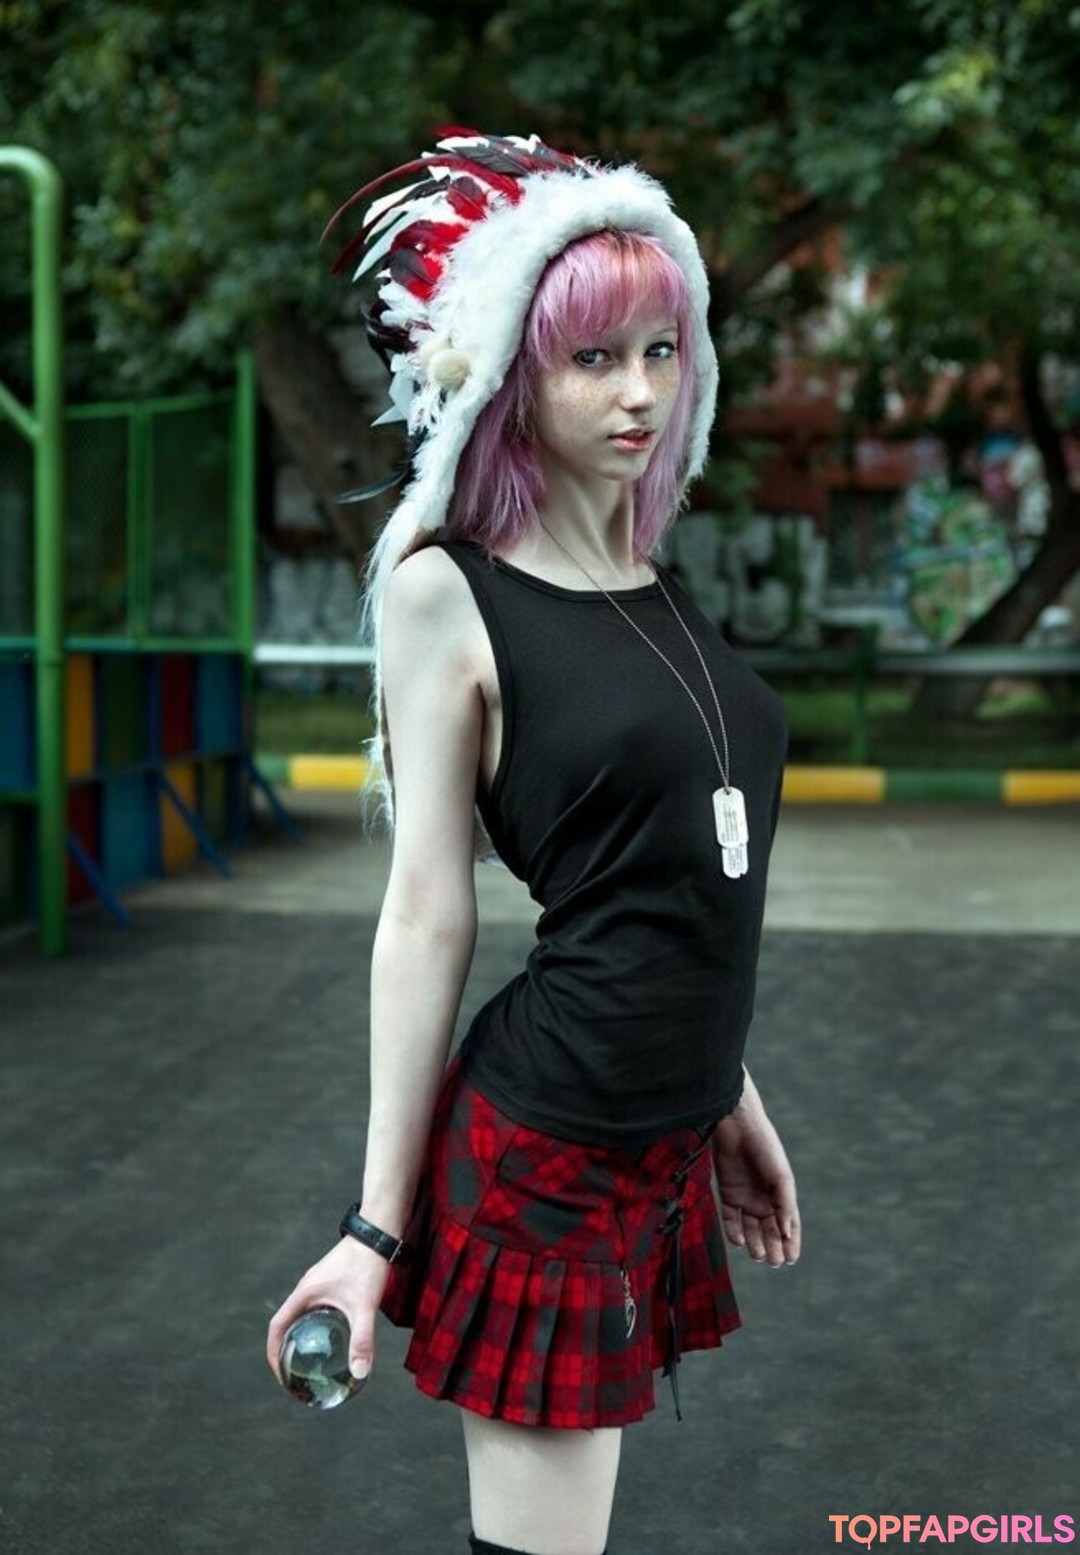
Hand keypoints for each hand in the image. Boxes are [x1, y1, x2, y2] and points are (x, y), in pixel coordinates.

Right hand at [266, 1235, 392, 1386]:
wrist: (378, 1233)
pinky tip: (331, 1336)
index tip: (280, 1374)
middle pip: (285, 1322)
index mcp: (304, 1293)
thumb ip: (362, 1339)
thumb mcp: (364, 1306)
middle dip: (285, 1349)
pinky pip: (313, 1307)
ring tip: (310, 1360)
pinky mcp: (330, 1281)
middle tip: (295, 1374)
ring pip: (300, 1314)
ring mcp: (317, 1283)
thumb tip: (360, 1372)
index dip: (273, 1352)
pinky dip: (313, 1324)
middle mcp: (306, 1288)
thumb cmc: (368, 1264)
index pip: (276, 1326)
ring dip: (299, 1336)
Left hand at [711, 1081, 800, 1267]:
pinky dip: (733, 1231)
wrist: (738, 1126)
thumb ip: (784, 1205)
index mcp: (781, 1195)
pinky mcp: (727, 1192)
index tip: (791, 1259)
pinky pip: (730, 1217)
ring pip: (750, 1228)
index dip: (791, 1242)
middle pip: (769, 1230)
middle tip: (774, 1262)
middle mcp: (764, 1199)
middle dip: (773, 1247)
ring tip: (758, 1255)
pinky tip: (738, 1241)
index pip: (789, 1225)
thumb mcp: (780, 1177)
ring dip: (754, 1243)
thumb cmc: (765, 1148)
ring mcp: (745, 1196)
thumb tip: (786, 1233)